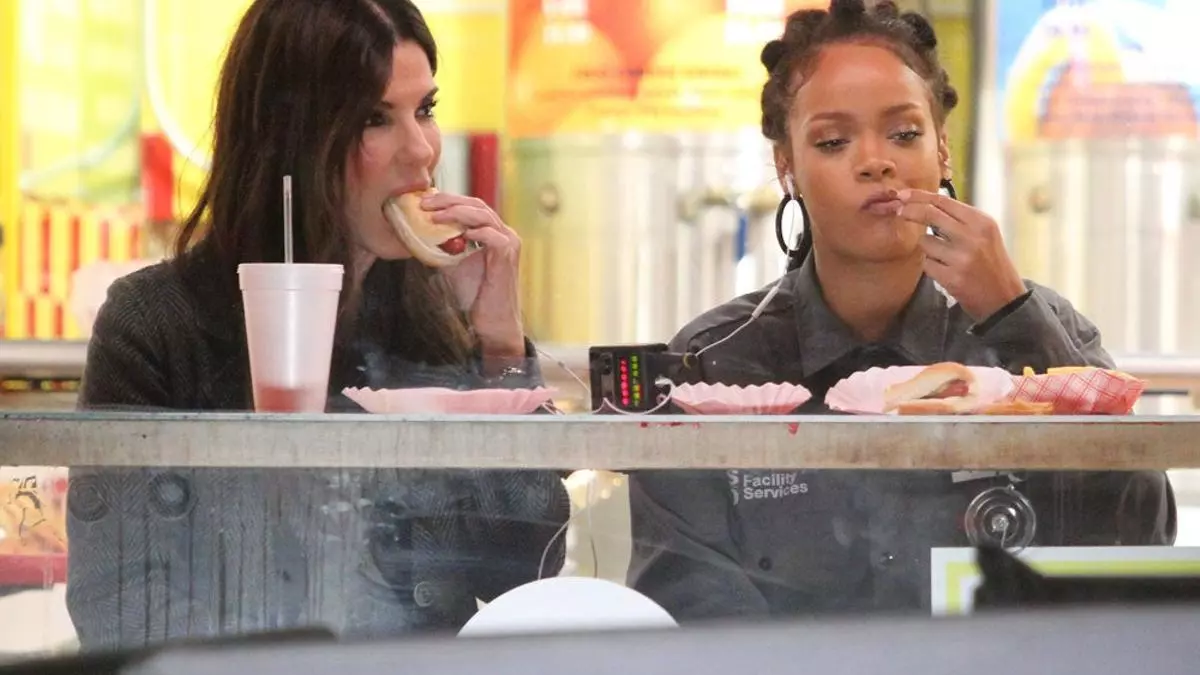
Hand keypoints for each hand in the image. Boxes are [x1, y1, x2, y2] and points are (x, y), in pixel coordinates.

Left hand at [420, 192, 525, 357]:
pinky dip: (474, 231)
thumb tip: (418, 234)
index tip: (423, 201)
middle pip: (476, 205)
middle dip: (449, 200)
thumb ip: (443, 248)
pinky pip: (492, 235)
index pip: (470, 206)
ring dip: (457, 212)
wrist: (492, 321)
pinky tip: (457, 234)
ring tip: (434, 216)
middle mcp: (503, 233)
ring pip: (483, 215)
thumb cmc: (475, 296)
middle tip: (425, 203)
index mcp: (492, 232)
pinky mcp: (508, 255)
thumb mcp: (453, 265)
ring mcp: (508, 242)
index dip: (447, 200)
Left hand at [896, 189, 1027, 320]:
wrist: (1004, 297)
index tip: (903, 195)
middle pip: (929, 214)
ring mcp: (961, 258)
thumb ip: (960, 218)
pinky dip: (931, 265)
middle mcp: (972, 237)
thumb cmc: (991, 262)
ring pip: (924, 241)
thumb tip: (926, 202)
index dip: (919, 196)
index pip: (943, 201)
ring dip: (927, 247)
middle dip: (910, 211)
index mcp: (981, 222)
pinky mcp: (951, 278)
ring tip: (945, 257)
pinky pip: (926, 263)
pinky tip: (946, 270)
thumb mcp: (985, 233)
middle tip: (900, 212)